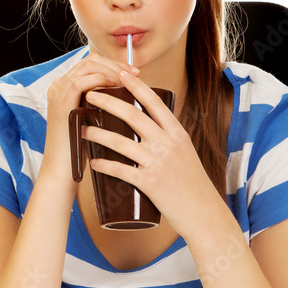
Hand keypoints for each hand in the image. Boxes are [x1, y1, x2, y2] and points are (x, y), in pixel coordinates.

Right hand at [41, 51, 139, 190]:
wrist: (63, 170)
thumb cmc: (82, 149)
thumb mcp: (93, 119)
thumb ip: (103, 104)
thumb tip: (131, 95)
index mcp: (66, 87)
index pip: (92, 64)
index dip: (115, 64)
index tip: (135, 74)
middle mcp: (59, 85)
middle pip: (90, 61)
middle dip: (116, 64)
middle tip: (135, 74)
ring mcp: (58, 93)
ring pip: (87, 66)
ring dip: (111, 69)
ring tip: (128, 79)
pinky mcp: (61, 104)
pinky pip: (80, 82)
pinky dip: (99, 79)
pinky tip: (114, 85)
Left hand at [81, 70, 217, 233]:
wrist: (203, 213)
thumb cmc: (192, 184)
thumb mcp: (184, 153)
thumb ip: (167, 138)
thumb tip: (144, 126)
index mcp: (177, 133)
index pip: (154, 102)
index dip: (136, 86)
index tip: (120, 73)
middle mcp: (168, 143)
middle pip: (133, 116)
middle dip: (108, 102)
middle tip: (90, 94)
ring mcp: (158, 163)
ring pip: (121, 142)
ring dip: (98, 134)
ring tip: (83, 129)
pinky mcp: (150, 183)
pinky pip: (121, 170)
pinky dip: (104, 165)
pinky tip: (92, 162)